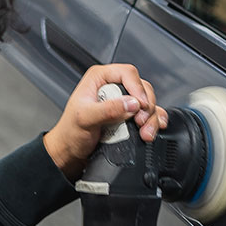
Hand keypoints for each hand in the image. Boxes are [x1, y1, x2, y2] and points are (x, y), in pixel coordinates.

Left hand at [43, 63, 167, 179]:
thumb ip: (108, 109)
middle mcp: (113, 86)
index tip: (140, 105)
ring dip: (151, 118)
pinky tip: (152, 129)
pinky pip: (150, 113)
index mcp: (99, 78)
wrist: (71, 151)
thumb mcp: (85, 118)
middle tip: (141, 122)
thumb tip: (131, 103)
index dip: (137, 88)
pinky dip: (154, 121)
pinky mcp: (130, 115)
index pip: (127, 73)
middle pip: (142, 88)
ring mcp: (123, 101)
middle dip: (146, 106)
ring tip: (145, 132)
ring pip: (148, 102)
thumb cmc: (71, 132)